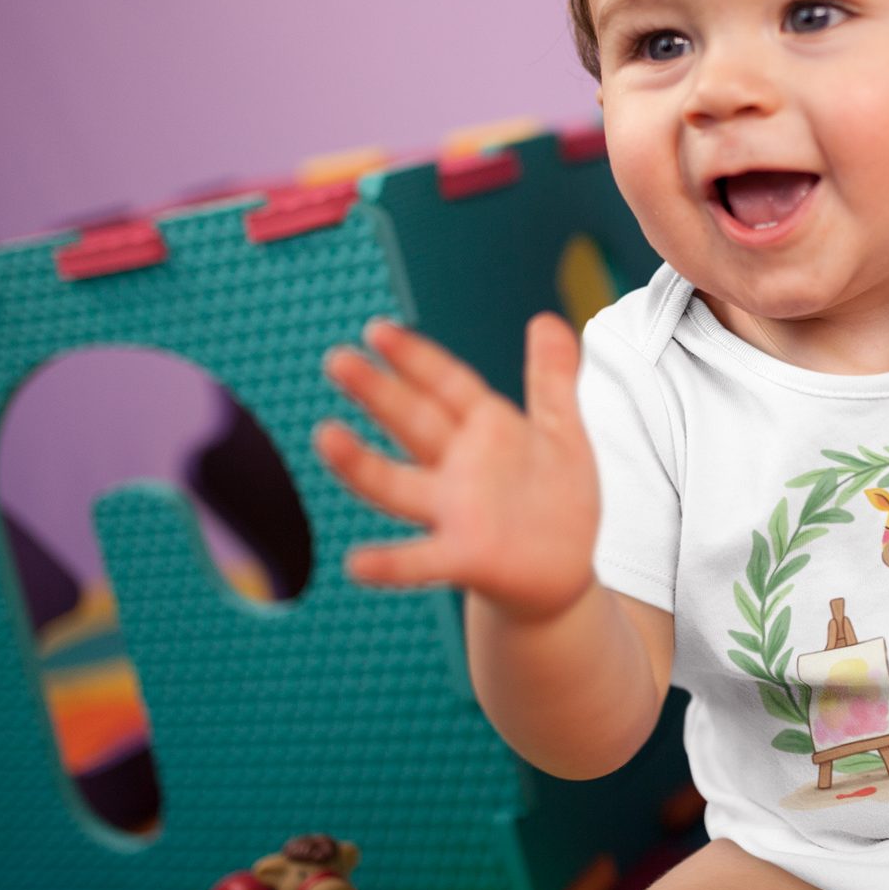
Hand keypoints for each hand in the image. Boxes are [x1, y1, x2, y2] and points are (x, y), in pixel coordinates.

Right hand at [314, 313, 597, 620]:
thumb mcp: (562, 431)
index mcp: (485, 430)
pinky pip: (422, 561)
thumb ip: (551, 378)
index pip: (446, 385)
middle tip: (337, 361)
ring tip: (326, 437)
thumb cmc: (555, 499)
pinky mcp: (465, 557)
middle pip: (415, 423)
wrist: (562, 571)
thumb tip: (547, 318)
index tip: (377, 330)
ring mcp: (456, 512)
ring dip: (362, 465)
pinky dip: (390, 564)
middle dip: (379, 393)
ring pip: (400, 485)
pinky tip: (356, 563)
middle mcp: (459, 467)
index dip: (417, 359)